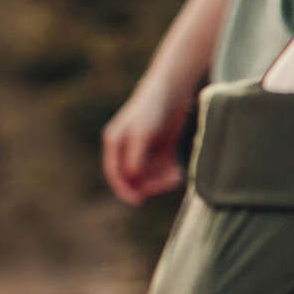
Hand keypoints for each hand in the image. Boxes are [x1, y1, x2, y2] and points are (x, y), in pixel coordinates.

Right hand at [102, 78, 191, 205]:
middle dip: (148, 186)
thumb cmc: (151, 110)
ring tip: (175, 178)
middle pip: (134, 178)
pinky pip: (164, 171)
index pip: (115, 174)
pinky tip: (178, 174)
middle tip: (164, 187)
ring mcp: (145, 151)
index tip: (139, 201)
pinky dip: (170, 176)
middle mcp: (128, 149)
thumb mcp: (141, 135)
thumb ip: (135, 158)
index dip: (125, 190)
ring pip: (150, 177)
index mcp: (115, 144)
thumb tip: (132, 179)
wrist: (172, 92)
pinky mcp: (162, 151)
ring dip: (161, 182)